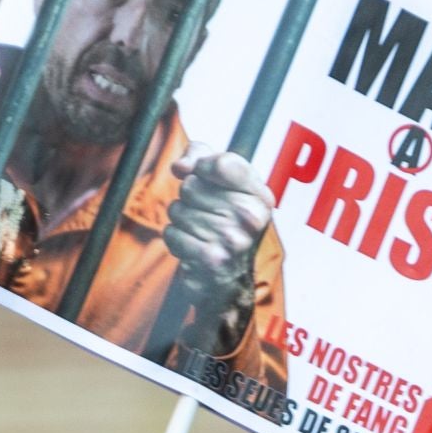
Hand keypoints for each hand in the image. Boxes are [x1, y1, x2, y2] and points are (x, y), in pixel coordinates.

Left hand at [165, 146, 272, 304]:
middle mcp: (251, 218)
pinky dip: (175, 238)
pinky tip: (191, 245)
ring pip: (178, 210)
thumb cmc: (223, 220)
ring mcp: (233, 241)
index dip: (202, 166)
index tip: (203, 174)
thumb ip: (200, 155)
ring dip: (180, 219)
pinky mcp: (212, 260)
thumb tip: (180, 167)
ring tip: (199, 231)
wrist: (229, 277)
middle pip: (191, 185)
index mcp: (260, 196)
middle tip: (204, 213)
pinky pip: (171, 233)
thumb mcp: (221, 182)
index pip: (223, 163)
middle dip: (188, 197)